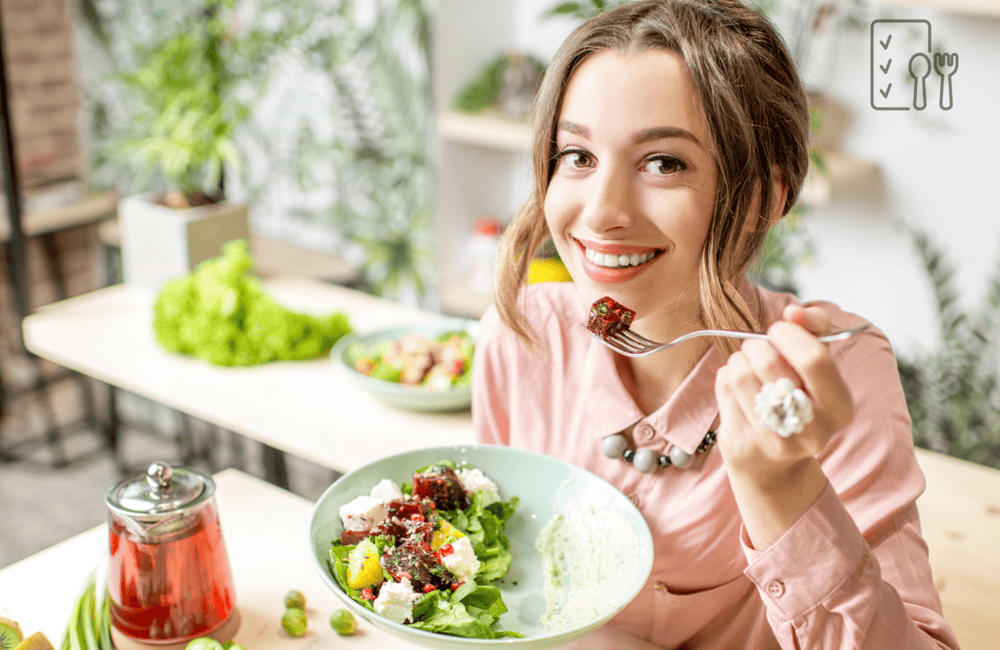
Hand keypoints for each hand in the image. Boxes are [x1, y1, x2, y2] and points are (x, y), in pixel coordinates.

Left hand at [714, 304, 853, 487]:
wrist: (773, 462)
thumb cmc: (796, 398)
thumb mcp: (817, 364)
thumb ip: (814, 329)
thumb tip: (794, 313)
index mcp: (839, 408)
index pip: (812, 359)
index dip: (789, 334)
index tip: (779, 329)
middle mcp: (812, 430)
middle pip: (769, 363)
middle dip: (757, 345)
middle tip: (757, 348)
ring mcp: (774, 441)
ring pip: (740, 374)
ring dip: (738, 360)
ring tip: (746, 365)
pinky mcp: (742, 443)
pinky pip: (724, 388)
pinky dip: (726, 377)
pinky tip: (738, 387)